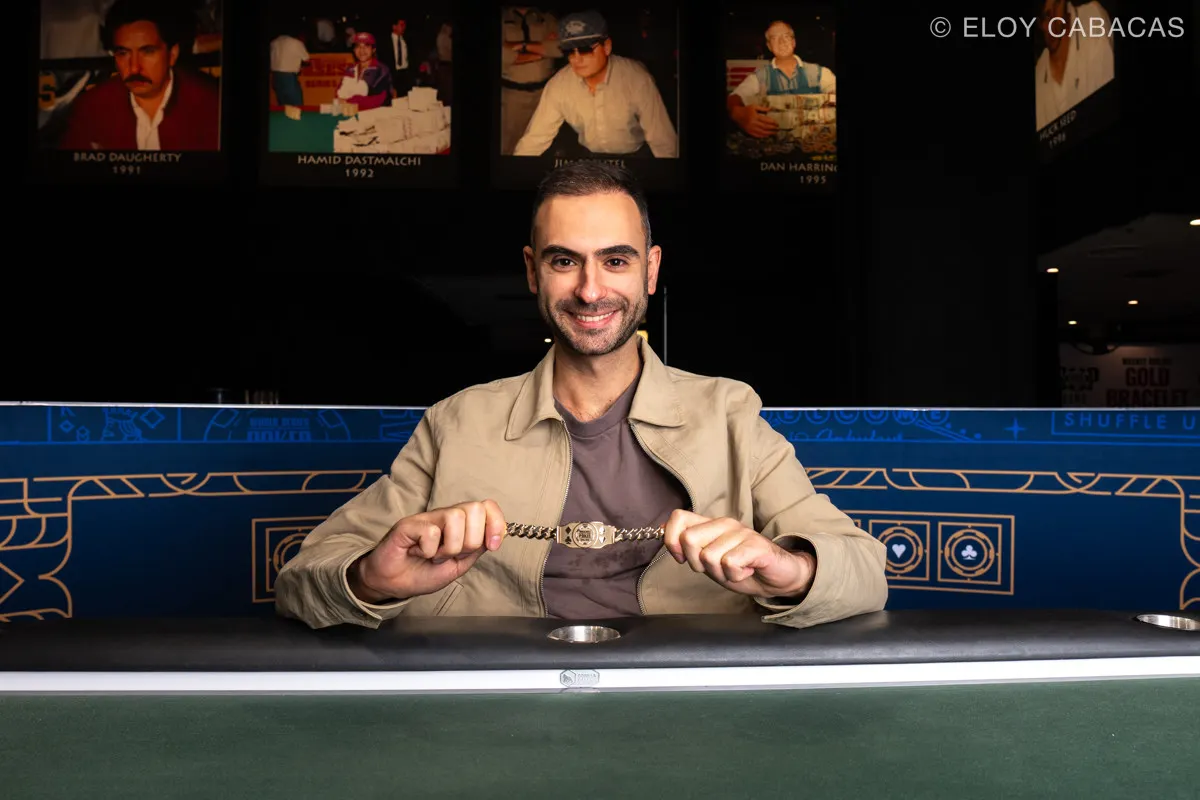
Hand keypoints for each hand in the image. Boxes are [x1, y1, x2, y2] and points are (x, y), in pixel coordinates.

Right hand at [349, 500, 506, 602]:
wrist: (395, 583)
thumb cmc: (425, 572)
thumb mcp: (460, 564)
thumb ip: (477, 549)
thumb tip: (496, 535)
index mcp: (462, 523)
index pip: (487, 506)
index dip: (496, 523)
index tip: (493, 545)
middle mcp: (446, 515)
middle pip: (475, 509)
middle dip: (470, 541)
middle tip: (452, 554)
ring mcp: (428, 518)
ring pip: (455, 518)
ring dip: (449, 547)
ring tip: (435, 556)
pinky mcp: (408, 524)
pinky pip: (431, 532)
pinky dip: (428, 551)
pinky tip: (418, 553)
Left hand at [662, 510, 814, 598]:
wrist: (777, 577)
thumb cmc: (742, 568)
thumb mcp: (709, 560)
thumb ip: (689, 547)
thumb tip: (662, 531)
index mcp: (710, 524)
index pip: (678, 517)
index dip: (671, 540)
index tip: (682, 559)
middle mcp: (724, 524)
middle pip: (689, 540)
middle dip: (697, 564)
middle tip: (717, 568)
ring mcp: (741, 533)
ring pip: (709, 557)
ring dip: (720, 573)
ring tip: (736, 570)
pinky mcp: (756, 545)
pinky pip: (729, 564)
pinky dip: (736, 576)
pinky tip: (746, 571)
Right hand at [731, 104, 777, 137]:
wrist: (736, 115)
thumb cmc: (746, 110)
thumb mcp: (754, 106)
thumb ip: (763, 108)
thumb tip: (771, 108)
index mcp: (755, 116)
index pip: (766, 120)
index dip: (772, 123)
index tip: (777, 124)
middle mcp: (753, 123)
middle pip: (765, 127)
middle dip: (772, 128)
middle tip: (777, 129)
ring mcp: (751, 128)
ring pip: (761, 132)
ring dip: (769, 133)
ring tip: (774, 133)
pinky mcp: (749, 132)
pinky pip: (757, 135)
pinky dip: (762, 136)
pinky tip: (767, 135)